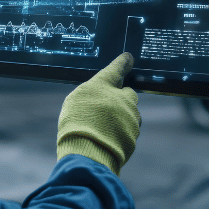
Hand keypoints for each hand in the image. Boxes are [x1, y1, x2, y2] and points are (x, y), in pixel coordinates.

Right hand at [56, 52, 140, 175]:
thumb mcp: (75, 100)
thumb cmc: (76, 122)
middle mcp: (122, 98)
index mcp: (104, 85)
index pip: (116, 69)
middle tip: (105, 109)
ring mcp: (131, 118)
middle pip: (127, 94)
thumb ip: (91, 94)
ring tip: (101, 129)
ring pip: (129, 114)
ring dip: (119, 118)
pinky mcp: (134, 136)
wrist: (88, 151)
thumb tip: (102, 96)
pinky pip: (128, 131)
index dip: (122, 63)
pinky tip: (105, 140)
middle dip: (120, 99)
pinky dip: (119, 133)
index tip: (128, 57)